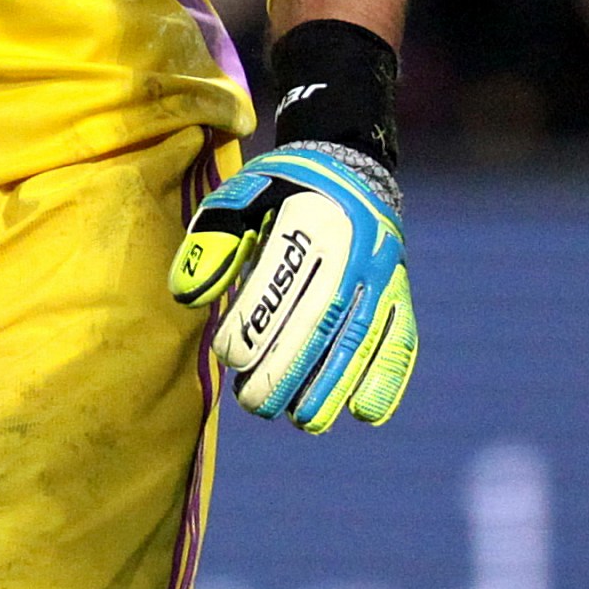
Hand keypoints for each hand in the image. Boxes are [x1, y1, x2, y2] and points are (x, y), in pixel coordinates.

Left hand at [170, 144, 415, 432]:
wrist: (349, 169)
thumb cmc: (279, 192)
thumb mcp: (239, 197)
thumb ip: (212, 241)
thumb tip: (186, 297)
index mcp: (310, 220)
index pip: (281, 284)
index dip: (255, 325)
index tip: (228, 356)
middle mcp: (355, 249)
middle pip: (322, 321)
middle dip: (288, 371)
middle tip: (255, 405)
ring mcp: (385, 274)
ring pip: (362, 339)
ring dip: (333, 386)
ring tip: (301, 419)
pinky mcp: (403, 294)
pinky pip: (401, 340)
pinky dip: (388, 378)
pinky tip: (363, 412)